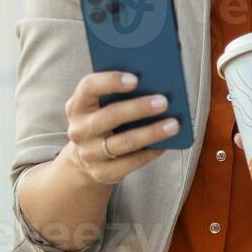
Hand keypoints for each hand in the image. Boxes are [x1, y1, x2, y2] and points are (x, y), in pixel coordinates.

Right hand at [64, 71, 180, 185]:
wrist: (85, 158)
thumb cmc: (101, 121)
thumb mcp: (99, 106)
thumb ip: (117, 94)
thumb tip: (153, 86)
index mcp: (77, 106)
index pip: (88, 87)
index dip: (111, 81)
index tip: (135, 79)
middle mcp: (79, 130)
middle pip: (110, 116)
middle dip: (139, 108)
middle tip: (164, 102)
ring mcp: (89, 154)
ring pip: (124, 142)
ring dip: (152, 132)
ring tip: (173, 124)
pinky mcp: (102, 172)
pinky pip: (132, 162)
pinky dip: (151, 152)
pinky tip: (165, 144)